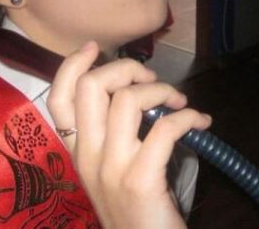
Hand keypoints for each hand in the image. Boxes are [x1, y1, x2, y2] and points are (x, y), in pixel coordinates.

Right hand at [47, 41, 211, 227]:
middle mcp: (87, 156)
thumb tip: (138, 92)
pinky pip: (164, 128)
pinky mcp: (140, 180)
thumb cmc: (134, 211)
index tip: (94, 48)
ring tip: (179, 102)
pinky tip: (200, 123)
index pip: (58, 99)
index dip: (71, 65)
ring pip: (127, 100)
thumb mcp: (111, 171)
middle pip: (91, 87)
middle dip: (125, 68)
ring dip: (161, 90)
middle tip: (150, 79)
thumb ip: (113, 135)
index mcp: (77, 152)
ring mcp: (111, 168)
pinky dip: (187, 117)